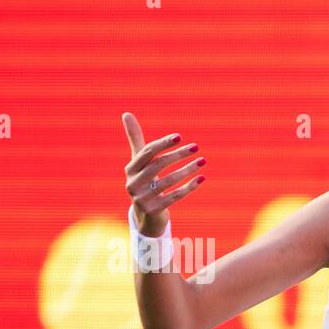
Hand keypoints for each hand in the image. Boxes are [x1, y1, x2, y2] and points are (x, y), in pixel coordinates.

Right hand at [122, 112, 206, 235]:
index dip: (163, 144)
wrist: (146, 215)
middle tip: (195, 147)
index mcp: (130, 169)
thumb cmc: (145, 181)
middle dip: (178, 154)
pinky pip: (174, 196)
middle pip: (158, 165)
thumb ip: (136, 139)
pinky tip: (202, 178)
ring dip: (187, 169)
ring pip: (168, 181)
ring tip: (202, 161)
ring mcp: (142, 198)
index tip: (180, 137)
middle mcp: (133, 183)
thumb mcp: (140, 162)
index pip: (147, 152)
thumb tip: (126, 113)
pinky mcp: (154, 210)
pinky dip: (189, 187)